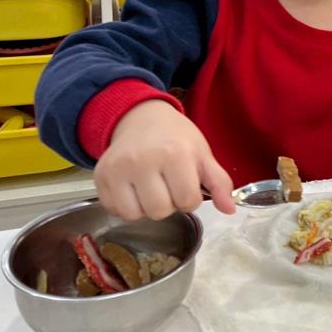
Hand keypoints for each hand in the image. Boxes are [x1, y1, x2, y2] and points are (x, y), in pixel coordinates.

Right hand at [94, 100, 236, 219]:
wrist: (140, 117)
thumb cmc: (175, 137)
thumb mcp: (202, 153)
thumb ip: (219, 182)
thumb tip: (230, 210)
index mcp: (175, 154)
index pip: (188, 201)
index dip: (191, 198)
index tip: (187, 183)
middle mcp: (143, 161)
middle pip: (160, 211)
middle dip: (169, 203)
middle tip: (168, 185)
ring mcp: (119, 169)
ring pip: (135, 215)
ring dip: (146, 208)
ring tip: (151, 189)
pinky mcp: (101, 176)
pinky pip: (114, 210)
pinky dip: (126, 206)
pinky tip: (134, 190)